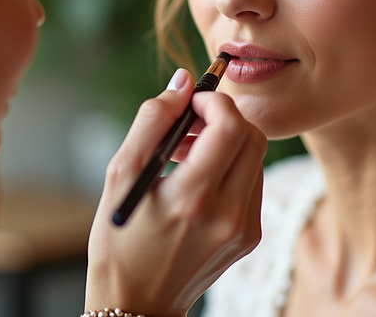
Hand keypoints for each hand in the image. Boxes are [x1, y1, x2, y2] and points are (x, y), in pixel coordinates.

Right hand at [85, 68, 265, 316]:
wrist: (136, 303)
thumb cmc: (119, 239)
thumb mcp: (120, 175)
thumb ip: (151, 121)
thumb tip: (181, 82)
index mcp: (191, 198)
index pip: (230, 127)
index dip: (214, 102)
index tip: (192, 102)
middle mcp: (226, 215)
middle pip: (252, 137)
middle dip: (224, 118)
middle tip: (190, 123)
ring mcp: (243, 229)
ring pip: (255, 158)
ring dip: (228, 142)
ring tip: (187, 154)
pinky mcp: (250, 237)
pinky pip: (252, 183)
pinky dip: (231, 168)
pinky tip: (199, 179)